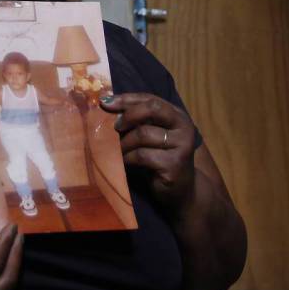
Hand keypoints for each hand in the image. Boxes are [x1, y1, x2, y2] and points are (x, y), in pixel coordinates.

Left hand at [99, 93, 199, 211]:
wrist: (180, 190)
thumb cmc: (160, 158)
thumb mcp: (151, 135)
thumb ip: (137, 119)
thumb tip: (106, 102)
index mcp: (177, 115)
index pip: (150, 99)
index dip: (126, 99)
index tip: (105, 102)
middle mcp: (183, 127)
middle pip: (152, 109)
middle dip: (128, 115)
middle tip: (115, 127)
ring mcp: (181, 146)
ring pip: (143, 134)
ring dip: (124, 142)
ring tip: (118, 150)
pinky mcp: (174, 165)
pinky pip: (142, 155)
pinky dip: (128, 158)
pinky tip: (125, 162)